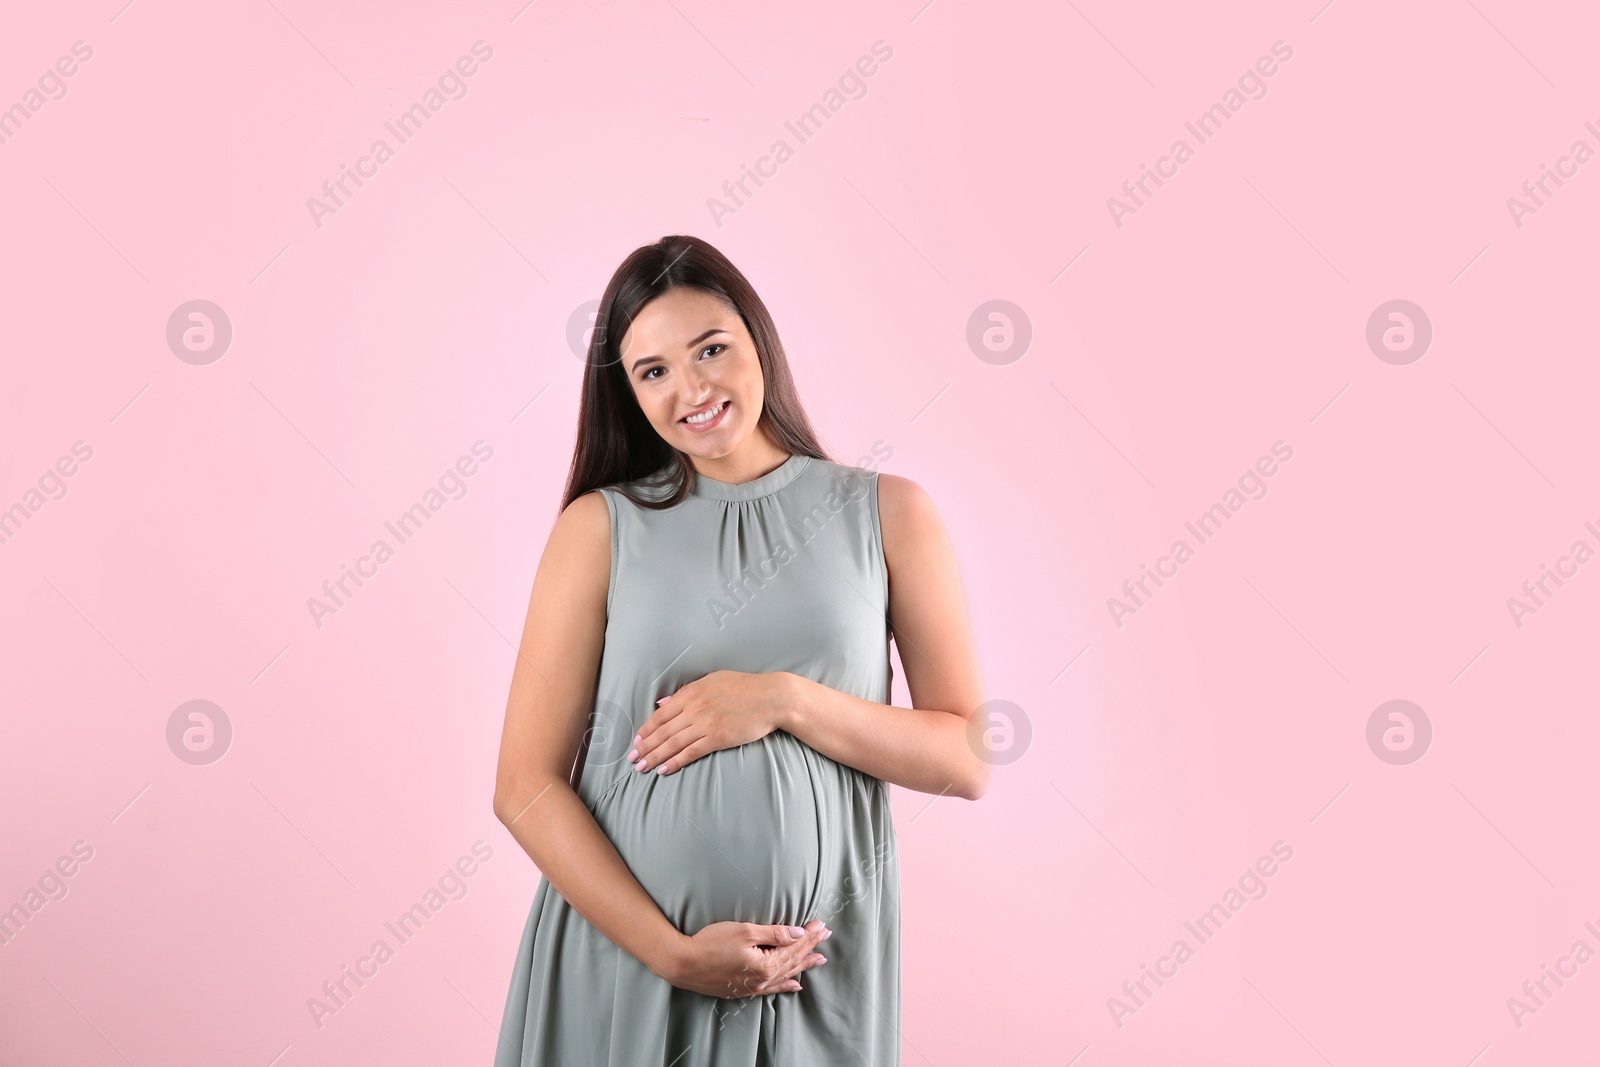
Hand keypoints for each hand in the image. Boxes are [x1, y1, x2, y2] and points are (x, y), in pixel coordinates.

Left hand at [628, 670, 794, 774]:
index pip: (660, 715)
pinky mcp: (718, 738)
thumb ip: (686, 692)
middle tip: (632, 759)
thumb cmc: (744, 687)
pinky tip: (664, 770)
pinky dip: (675, 762)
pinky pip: (691, 752)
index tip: (636, 741)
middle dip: (645, 747)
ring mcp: (706, 724)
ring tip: (642, 768)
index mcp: (691, 693)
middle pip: (662, 731)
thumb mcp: (712, 680)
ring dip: (654, 757)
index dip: (646, 730)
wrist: (771, 697)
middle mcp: (694, 708)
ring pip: (672, 744)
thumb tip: (663, 703)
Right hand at [656, 919, 830, 997]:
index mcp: (766, 965)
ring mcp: (753, 987)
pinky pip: (772, 989)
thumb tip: (798, 934)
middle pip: (792, 961)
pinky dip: (785, 985)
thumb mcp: (745, 931)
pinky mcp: (743, 990)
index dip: (809, 935)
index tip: (821, 925)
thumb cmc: (711, 943)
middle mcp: (763, 980)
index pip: (793, 947)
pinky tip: (795, 985)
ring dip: (803, 965)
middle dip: (810, 947)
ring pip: (785, 975)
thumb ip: (774, 934)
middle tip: (826, 936)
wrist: (683, 963)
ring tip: (819, 959)